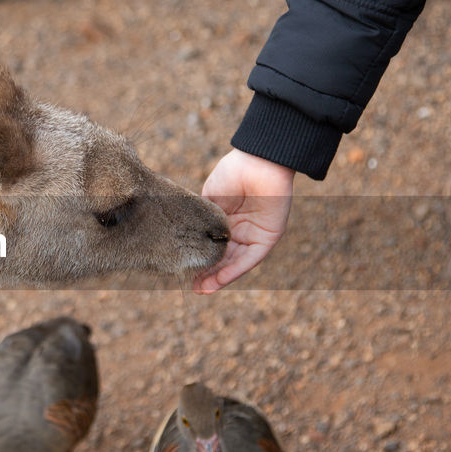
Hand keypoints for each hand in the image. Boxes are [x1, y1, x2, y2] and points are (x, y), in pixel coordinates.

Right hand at [192, 149, 293, 294]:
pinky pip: (249, 259)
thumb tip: (183, 240)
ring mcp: (254, 235)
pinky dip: (233, 271)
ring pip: (235, 262)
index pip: (213, 245)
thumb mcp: (209, 199)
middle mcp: (241, 231)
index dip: (200, 259)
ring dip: (219, 278)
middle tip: (192, 287)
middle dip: (208, 274)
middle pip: (224, 258)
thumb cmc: (233, 174)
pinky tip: (218, 281)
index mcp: (227, 220)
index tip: (184, 270)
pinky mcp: (267, 238)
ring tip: (201, 289)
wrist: (258, 162)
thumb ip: (201, 220)